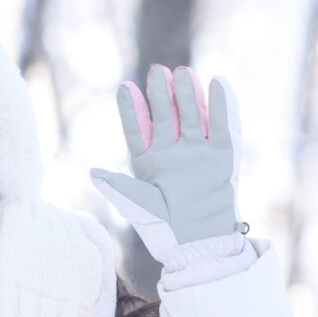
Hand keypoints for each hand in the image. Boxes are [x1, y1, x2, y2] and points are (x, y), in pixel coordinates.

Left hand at [90, 67, 242, 261]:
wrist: (200, 245)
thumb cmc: (165, 230)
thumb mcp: (139, 207)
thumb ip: (119, 188)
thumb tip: (94, 172)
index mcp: (149, 164)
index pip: (138, 130)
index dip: (132, 109)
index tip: (125, 87)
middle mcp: (173, 155)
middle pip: (167, 116)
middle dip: (162, 95)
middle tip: (158, 71)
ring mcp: (198, 154)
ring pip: (193, 116)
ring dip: (188, 95)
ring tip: (182, 73)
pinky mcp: (223, 156)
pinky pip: (223, 126)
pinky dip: (222, 106)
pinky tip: (217, 83)